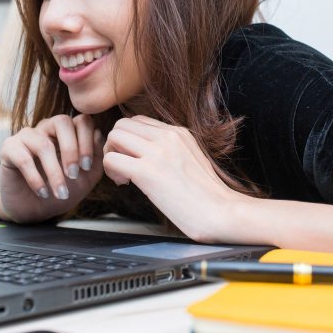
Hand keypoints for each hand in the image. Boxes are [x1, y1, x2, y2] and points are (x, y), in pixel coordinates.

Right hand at [0, 114, 103, 222]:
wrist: (34, 210)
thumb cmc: (62, 189)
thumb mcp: (86, 177)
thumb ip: (97, 158)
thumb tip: (99, 135)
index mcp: (67, 131)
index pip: (82, 121)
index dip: (87, 142)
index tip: (86, 167)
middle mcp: (47, 128)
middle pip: (62, 121)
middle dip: (71, 150)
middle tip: (74, 175)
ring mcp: (27, 136)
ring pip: (43, 144)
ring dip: (54, 172)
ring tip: (60, 192)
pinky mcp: (9, 149)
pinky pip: (23, 158)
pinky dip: (36, 178)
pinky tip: (43, 193)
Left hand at [101, 116, 253, 242]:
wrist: (222, 212)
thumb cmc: (208, 196)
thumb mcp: (192, 159)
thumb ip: (171, 150)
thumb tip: (149, 154)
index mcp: (178, 133)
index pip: (139, 121)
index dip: (129, 139)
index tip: (134, 159)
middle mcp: (167, 137)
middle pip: (122, 124)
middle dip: (115, 145)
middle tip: (123, 167)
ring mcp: (157, 153)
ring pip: (114, 136)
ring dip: (111, 156)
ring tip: (123, 176)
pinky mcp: (148, 172)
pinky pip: (112, 159)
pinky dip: (111, 171)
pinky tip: (125, 183)